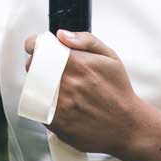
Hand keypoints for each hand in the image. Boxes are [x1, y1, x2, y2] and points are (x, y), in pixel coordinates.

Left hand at [25, 30, 145, 157]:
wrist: (127, 126)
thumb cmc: (118, 91)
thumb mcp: (110, 57)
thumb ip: (86, 40)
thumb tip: (61, 35)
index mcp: (77, 64)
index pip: (38, 48)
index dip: (34, 46)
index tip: (37, 48)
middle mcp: (66, 83)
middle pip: (32, 67)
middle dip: (37, 65)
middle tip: (48, 69)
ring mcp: (60, 105)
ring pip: (32, 87)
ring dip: (37, 84)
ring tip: (53, 86)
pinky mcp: (56, 124)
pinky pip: (38, 108)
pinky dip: (42, 102)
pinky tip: (58, 102)